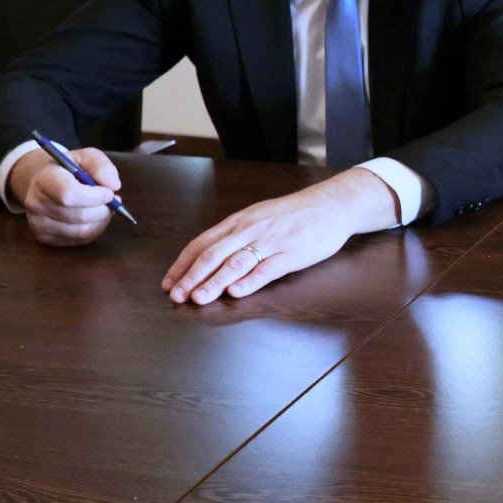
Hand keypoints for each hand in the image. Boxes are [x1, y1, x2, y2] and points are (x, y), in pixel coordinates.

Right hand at [9, 146, 122, 246]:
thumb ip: (101, 166)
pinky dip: (94, 229)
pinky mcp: (44, 238)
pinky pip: (80, 240)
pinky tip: (93, 217)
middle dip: (103, 209)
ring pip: (82, 231)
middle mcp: (36, 203)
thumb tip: (114, 185)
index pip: (68, 194)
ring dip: (102, 220)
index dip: (94, 196)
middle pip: (79, 215)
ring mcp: (38, 223)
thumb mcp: (85, 157)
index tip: (110, 193)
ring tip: (103, 207)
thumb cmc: (69, 169)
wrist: (43, 182)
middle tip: (114, 200)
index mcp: (44, 179)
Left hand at [162, 168, 399, 304]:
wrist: (333, 204)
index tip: (169, 282)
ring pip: (236, 263)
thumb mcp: (260, 216)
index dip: (182, 264)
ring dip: (214, 282)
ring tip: (199, 298)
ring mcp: (272, 242)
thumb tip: (211, 255)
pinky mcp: (292, 254)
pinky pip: (267, 269)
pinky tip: (236, 292)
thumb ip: (237, 233)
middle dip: (192, 277)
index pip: (202, 243)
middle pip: (214, 254)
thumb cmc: (296, 212)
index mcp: (240, 221)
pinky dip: (249, 281)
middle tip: (177, 296)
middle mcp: (251, 230)